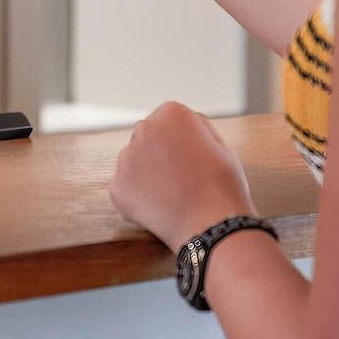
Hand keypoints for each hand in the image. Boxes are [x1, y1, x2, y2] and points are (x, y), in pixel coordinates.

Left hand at [110, 101, 256, 248]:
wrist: (212, 225)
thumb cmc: (221, 185)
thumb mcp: (219, 144)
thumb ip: (196, 128)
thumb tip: (181, 127)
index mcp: (170, 114)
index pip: (168, 121)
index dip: (182, 142)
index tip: (192, 160)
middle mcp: (143, 129)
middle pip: (148, 137)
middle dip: (159, 153)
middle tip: (180, 178)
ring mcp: (126, 158)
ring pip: (134, 162)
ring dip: (147, 174)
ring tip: (172, 195)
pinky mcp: (117, 187)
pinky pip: (126, 188)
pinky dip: (139, 198)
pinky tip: (160, 208)